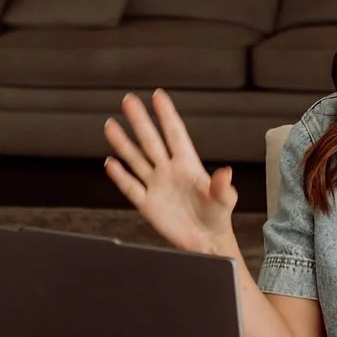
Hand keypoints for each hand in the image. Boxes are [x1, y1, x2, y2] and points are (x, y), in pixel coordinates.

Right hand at [103, 90, 236, 253]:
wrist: (206, 241)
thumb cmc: (218, 216)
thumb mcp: (225, 201)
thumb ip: (223, 187)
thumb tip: (226, 172)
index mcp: (188, 165)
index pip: (175, 134)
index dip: (166, 115)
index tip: (158, 96)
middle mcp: (169, 171)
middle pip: (151, 141)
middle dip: (140, 120)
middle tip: (129, 100)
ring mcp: (156, 185)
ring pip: (136, 160)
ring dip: (123, 144)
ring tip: (111, 126)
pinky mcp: (147, 204)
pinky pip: (131, 187)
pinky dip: (120, 176)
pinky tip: (110, 163)